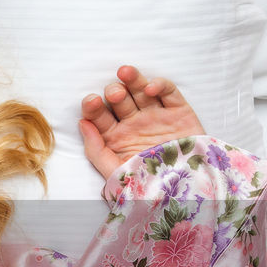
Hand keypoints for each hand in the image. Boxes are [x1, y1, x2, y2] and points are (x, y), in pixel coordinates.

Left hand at [78, 65, 206, 179]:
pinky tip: (151, 88)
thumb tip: (81, 123)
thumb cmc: (146, 184)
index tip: (91, 102)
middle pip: (119, 99)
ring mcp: (155, 116)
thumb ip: (95, 149)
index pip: (99, 115)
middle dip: (114, 92)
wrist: (184, 193)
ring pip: (141, 90)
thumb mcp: (115, 171)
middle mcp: (134, 123)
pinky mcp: (178, 112)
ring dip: (132, 79)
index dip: (93, 106)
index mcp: (115, 136)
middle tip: (114, 94)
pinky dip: (160, 85)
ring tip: (124, 73)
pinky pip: (168, 92)